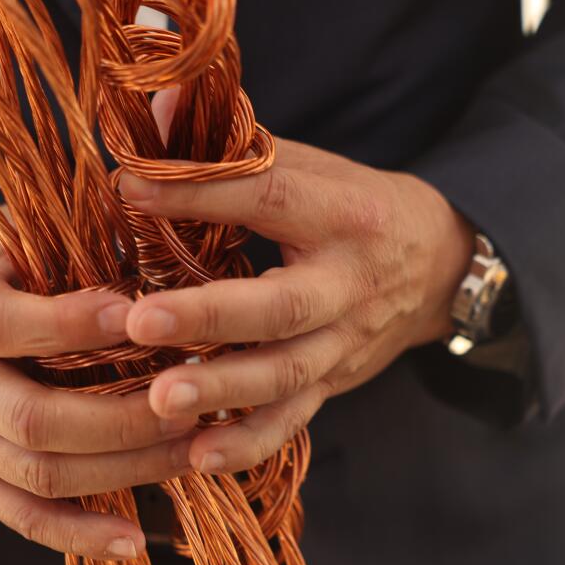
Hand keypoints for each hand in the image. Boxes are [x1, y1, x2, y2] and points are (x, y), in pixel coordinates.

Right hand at [0, 214, 197, 559]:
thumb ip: (37, 230)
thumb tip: (130, 201)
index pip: (8, 326)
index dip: (73, 324)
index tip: (140, 314)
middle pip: (36, 418)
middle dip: (124, 419)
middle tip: (194, 404)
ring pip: (41, 473)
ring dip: (123, 472)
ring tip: (192, 454)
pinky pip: (23, 519)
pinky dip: (77, 537)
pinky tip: (132, 542)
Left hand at [118, 131, 474, 474]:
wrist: (437, 268)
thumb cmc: (353, 208)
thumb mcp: (312, 167)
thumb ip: (236, 145)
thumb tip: (153, 105)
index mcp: (342, 214)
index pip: (268, 198)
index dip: (200, 193)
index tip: (127, 189)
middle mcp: (348, 285)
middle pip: (281, 307)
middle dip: (210, 318)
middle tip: (140, 322)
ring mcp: (343, 343)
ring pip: (286, 375)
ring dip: (221, 391)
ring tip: (159, 401)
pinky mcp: (334, 385)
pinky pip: (293, 422)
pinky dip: (246, 445)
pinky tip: (195, 459)